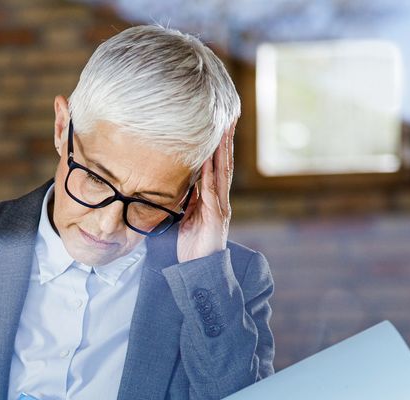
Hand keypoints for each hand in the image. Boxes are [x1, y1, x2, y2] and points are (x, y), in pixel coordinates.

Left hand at [176, 123, 234, 262]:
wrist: (200, 270)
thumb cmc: (192, 246)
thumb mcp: (187, 217)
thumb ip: (188, 199)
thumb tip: (182, 182)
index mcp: (213, 198)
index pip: (216, 166)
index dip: (218, 146)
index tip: (218, 125)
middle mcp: (220, 200)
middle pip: (224, 164)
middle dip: (225, 141)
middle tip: (227, 118)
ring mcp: (220, 207)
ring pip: (222, 173)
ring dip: (222, 151)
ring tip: (223, 130)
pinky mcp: (216, 217)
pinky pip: (212, 192)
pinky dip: (211, 175)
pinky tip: (209, 161)